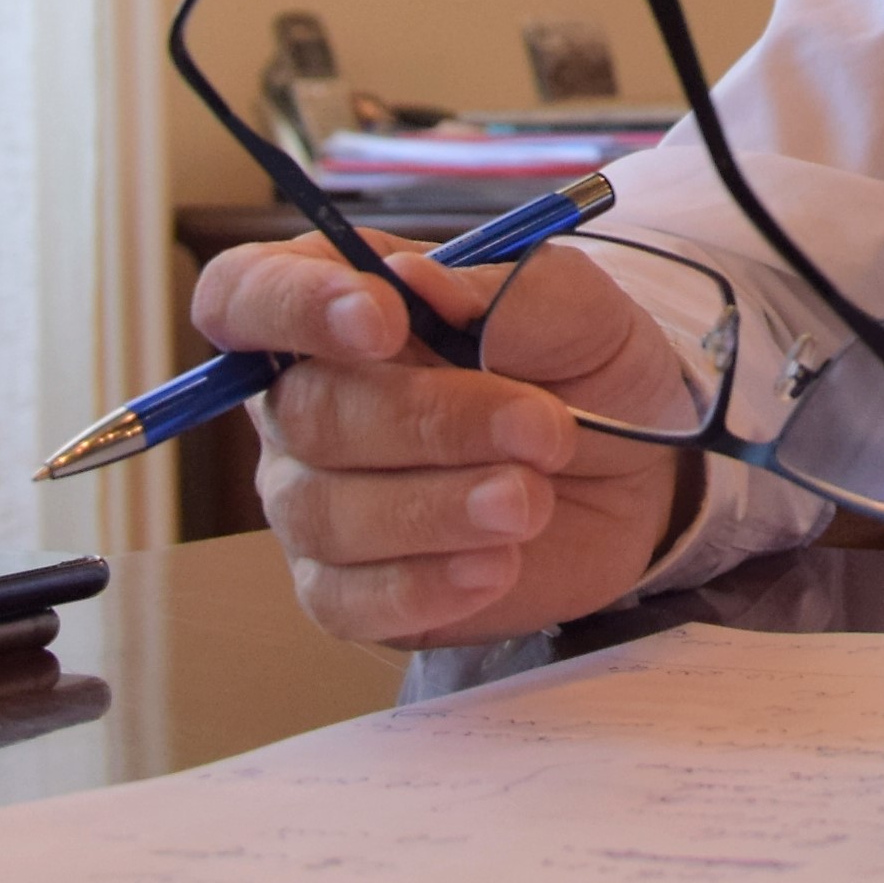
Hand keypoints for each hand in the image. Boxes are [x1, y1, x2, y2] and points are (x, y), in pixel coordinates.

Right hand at [188, 231, 693, 646]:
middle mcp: (304, 401)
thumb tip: (419, 282)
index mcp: (338, 305)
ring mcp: (316, 500)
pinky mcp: (348, 588)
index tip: (383, 322)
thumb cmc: (584, 365)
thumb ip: (508, 291)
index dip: (292, 305)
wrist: (637, 467)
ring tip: (531, 501)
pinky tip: (496, 565)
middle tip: (541, 427)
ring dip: (439, 507)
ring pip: (327, 512)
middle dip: (431, 420)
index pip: (245, 294)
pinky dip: (425, 585)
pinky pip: (348, 600)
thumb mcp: (577, 306)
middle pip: (307, 412)